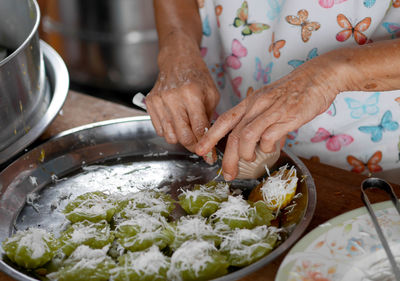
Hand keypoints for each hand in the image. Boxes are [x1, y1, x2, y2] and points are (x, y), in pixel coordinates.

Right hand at [146, 39, 219, 161]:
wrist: (177, 61)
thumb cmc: (197, 77)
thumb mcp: (211, 94)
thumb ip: (210, 118)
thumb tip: (209, 142)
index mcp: (192, 93)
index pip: (199, 129)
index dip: (206, 146)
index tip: (210, 157)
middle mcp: (174, 97)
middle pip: (183, 136)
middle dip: (193, 146)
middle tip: (199, 147)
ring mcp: (159, 100)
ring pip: (170, 136)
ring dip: (180, 139)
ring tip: (187, 131)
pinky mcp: (149, 103)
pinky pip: (159, 129)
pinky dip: (169, 131)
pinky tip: (176, 122)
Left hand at [196, 56, 345, 179]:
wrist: (319, 76)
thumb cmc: (295, 90)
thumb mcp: (271, 102)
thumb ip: (263, 122)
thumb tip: (264, 143)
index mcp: (250, 102)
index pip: (223, 120)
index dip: (209, 136)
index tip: (200, 150)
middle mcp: (256, 105)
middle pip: (232, 134)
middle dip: (226, 158)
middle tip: (226, 174)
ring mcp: (271, 110)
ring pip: (246, 136)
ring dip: (245, 153)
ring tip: (251, 159)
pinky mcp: (287, 116)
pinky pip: (269, 136)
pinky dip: (267, 147)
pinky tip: (271, 148)